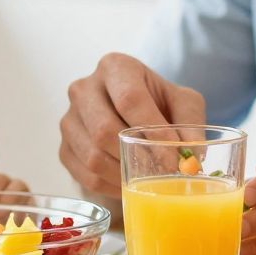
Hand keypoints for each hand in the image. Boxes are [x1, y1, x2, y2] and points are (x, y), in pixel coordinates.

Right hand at [58, 53, 206, 194]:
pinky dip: (112, 187)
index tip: (174, 157)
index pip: (130, 100)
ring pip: (93, 157)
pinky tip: (131, 184)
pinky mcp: (64, 149)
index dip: (153, 131)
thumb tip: (191, 157)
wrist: (131, 114)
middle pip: (105, 130)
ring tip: (149, 180)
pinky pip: (86, 176)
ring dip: (125, 175)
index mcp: (115, 67)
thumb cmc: (159, 104)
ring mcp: (69, 120)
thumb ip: (191, 124)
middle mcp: (84, 89)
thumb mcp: (183, 103)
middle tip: (163, 173)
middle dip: (138, 157)